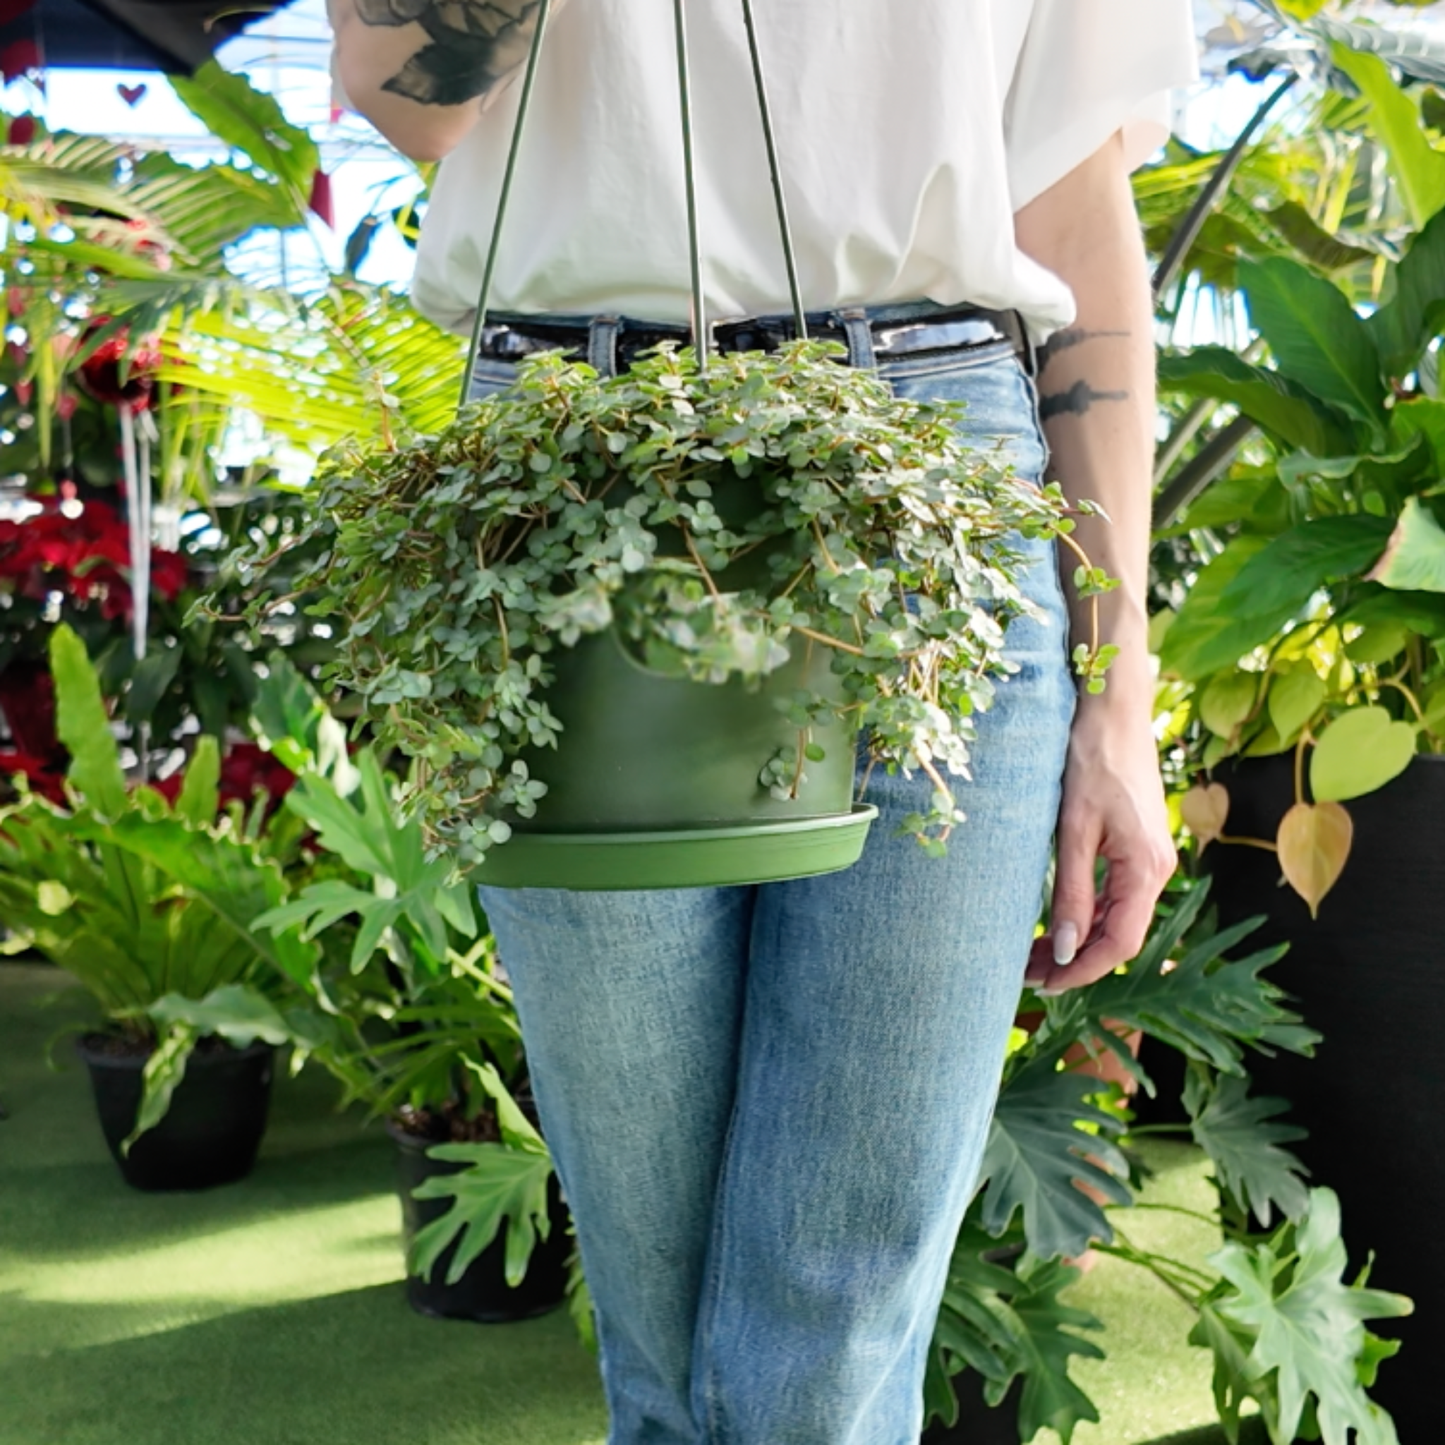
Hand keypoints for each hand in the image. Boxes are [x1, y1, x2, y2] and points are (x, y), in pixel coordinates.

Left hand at [1025, 690, 1174, 994]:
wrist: (1112, 709)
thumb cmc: (1091, 759)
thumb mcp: (1074, 829)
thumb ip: (1073, 892)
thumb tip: (1068, 950)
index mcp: (1146, 868)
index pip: (1121, 943)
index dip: (1083, 971)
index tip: (1045, 985)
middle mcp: (1156, 869)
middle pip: (1119, 935)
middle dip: (1075, 961)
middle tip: (1026, 975)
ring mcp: (1149, 859)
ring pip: (1116, 918)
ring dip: (1079, 940)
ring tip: (1033, 955)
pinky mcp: (1137, 847)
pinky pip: (1115, 896)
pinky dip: (1087, 916)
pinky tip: (1057, 924)